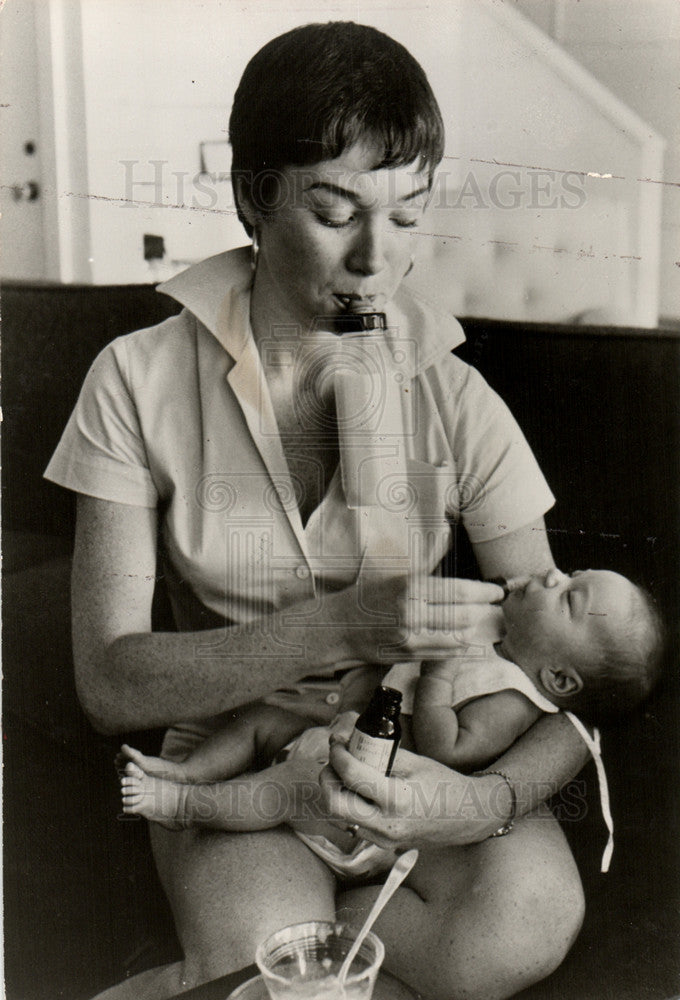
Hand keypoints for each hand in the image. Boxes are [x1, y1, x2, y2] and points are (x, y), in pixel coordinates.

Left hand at [320, 714, 505, 848]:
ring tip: (345, 772)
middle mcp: (386, 825)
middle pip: (334, 804)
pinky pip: (354, 824)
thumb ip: (382, 754)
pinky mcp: (383, 845)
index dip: (338, 755)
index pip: (352, 776)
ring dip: (336, 791)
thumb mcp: (414, 762)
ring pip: (341, 816)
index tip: (336, 742)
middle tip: (333, 761)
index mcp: (397, 800)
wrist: (467, 817)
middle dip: (327, 779)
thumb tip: (352, 737)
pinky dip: (349, 804)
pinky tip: (359, 790)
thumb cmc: (444, 785)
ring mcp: (383, 839)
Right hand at [329, 575, 504, 663]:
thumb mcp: (395, 575)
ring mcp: (410, 638)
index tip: (496, 591)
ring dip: (477, 630)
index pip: (457, 589)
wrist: (337, 627)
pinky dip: (461, 646)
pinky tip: (470, 640)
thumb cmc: (366, 597)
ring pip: (457, 636)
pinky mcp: (408, 655)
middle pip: (462, 614)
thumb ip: (425, 569)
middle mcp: (411, 613)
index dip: (482, 591)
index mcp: (409, 587)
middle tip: (499, 607)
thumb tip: (449, 547)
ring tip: (489, 623)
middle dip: (485, 611)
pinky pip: (444, 653)